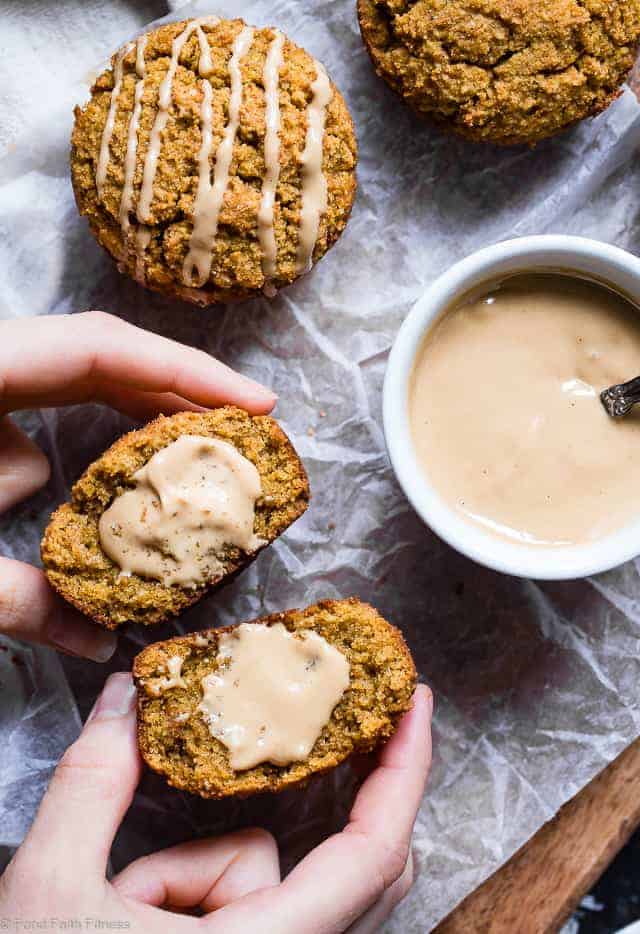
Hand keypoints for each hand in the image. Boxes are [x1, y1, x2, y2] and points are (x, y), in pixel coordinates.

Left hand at [0, 311, 275, 661]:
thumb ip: (17, 601)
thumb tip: (98, 643)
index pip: (100, 348)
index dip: (185, 371)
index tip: (259, 404)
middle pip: (102, 352)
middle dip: (179, 389)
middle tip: (247, 428)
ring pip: (75, 373)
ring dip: (136, 415)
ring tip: (199, 453)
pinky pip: (49, 394)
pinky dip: (91, 430)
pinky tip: (108, 478)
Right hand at [0, 676, 431, 933]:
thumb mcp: (51, 892)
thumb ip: (94, 784)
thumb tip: (127, 696)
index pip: (373, 854)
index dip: (406, 772)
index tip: (415, 703)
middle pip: (355, 865)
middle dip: (344, 791)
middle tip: (337, 721)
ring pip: (267, 875)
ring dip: (204, 866)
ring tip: (125, 897)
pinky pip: (240, 899)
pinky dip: (196, 887)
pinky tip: (137, 910)